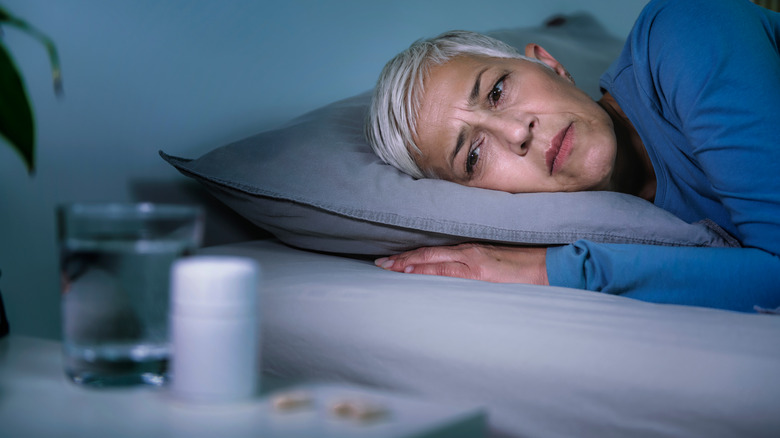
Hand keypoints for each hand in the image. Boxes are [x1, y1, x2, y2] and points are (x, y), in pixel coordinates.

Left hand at [375, 243, 548, 284]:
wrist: (551, 267)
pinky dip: (425, 269)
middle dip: (401, 259)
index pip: (434, 253)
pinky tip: (409, 271)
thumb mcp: (497, 265)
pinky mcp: (479, 270)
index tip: (392, 260)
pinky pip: (445, 270)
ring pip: (431, 260)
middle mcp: (468, 251)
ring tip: (386, 266)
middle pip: (426, 254)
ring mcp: (472, 260)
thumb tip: (460, 276)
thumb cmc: (527, 268)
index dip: (411, 256)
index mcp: (472, 250)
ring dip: (406, 263)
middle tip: (378, 263)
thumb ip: (477, 267)